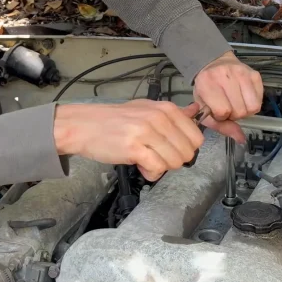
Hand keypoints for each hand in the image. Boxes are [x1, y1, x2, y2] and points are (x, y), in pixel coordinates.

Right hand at [53, 100, 204, 180]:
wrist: (85, 125)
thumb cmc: (116, 119)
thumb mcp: (147, 109)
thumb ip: (173, 113)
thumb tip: (196, 110)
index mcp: (166, 109)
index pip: (196, 137)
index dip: (186, 149)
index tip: (172, 149)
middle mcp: (159, 119)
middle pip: (187, 153)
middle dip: (174, 160)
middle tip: (156, 155)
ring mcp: (146, 133)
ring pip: (174, 162)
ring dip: (161, 167)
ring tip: (146, 159)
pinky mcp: (134, 149)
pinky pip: (157, 169)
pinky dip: (151, 173)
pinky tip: (140, 165)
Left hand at [193, 52, 262, 141]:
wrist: (214, 63)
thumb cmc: (207, 87)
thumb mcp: (204, 107)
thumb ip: (221, 126)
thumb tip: (241, 139)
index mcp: (207, 83)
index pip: (223, 111)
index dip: (222, 116)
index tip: (218, 110)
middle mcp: (225, 75)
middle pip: (240, 111)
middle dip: (234, 114)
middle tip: (228, 106)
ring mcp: (242, 73)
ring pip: (252, 107)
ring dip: (245, 110)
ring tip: (236, 103)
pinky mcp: (255, 74)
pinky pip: (260, 99)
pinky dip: (253, 103)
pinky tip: (243, 97)